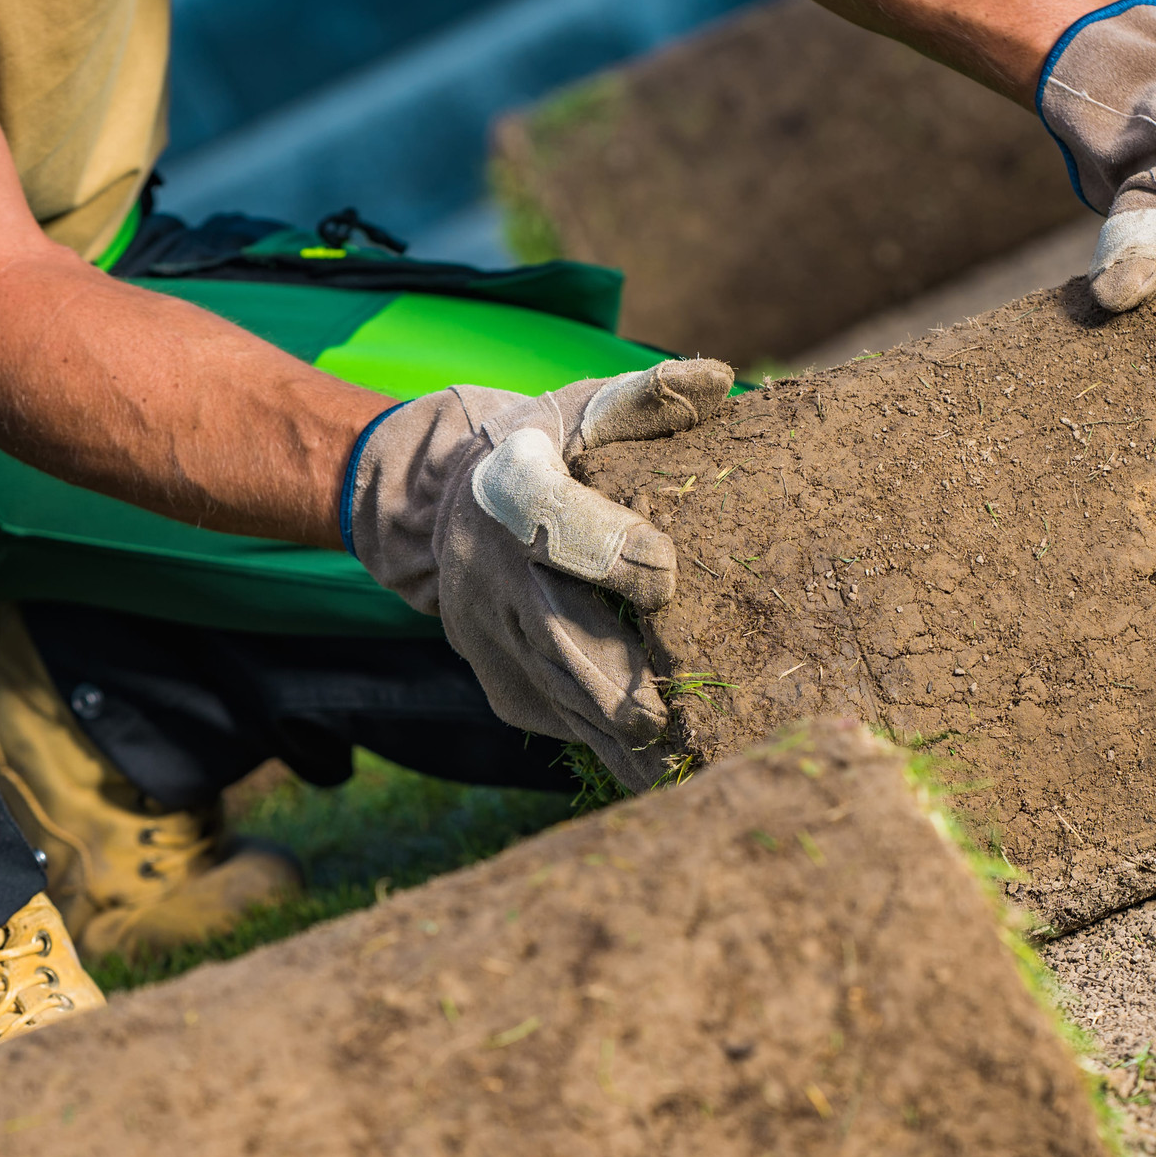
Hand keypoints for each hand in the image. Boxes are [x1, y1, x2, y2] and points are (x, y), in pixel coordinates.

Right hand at [346, 361, 734, 786]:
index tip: (664, 572)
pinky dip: (609, 750)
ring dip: (623, 737)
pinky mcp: (499, 683)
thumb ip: (645, 398)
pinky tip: (663, 776)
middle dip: (618, 685)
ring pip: (562, 697)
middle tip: (675, 718)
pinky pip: (557, 722)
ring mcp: (490, 637)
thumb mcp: (579, 408)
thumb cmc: (543, 449)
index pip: (556, 523)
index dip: (608, 549)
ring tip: (688, 769)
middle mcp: (493, 572)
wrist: (438, 505)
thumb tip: (717, 381)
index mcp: (515, 491)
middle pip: (559, 639)